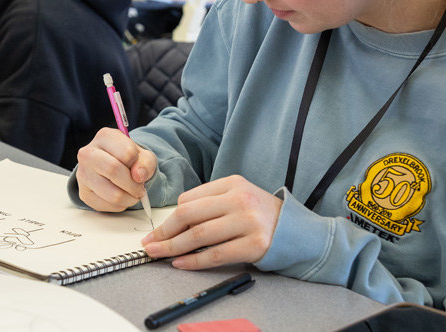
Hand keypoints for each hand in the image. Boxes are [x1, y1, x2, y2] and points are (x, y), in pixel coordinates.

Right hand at [75, 128, 158, 211]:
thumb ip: (146, 162)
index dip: (138, 165)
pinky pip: (106, 206)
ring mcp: (83, 174)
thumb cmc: (127, 159)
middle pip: (114, 170)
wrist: (111, 168)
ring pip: (112, 193)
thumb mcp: (143, 155)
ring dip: (129, 199)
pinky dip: (120, 206)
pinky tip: (121, 197)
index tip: (139, 169)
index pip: (127, 153)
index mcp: (104, 137)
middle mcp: (88, 153)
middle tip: (140, 189)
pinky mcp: (84, 193)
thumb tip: (138, 176)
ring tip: (133, 194)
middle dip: (133, 185)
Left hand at [140, 175, 282, 269]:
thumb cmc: (259, 214)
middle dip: (165, 232)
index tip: (156, 231)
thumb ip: (209, 203)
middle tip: (150, 244)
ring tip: (158, 254)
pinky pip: (215, 254)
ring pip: (199, 235)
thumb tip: (172, 223)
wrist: (295, 230)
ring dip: (173, 247)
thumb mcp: (237, 197)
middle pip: (190, 215)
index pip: (189, 199)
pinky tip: (180, 263)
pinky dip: (194, 261)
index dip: (168, 218)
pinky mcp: (254, 245)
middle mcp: (239, 200)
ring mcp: (248, 222)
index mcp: (232, 183)